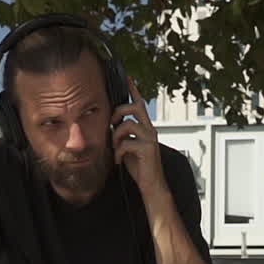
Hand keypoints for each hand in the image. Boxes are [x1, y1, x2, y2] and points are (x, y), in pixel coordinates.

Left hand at [111, 77, 166, 197]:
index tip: (128, 77)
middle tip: (112, 123)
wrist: (151, 185)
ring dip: (116, 136)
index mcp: (146, 128)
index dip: (134, 90)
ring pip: (128, 124)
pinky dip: (118, 152)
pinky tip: (118, 160)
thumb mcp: (128, 147)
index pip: (140, 104)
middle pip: (136, 106)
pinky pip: (126, 142)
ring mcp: (150, 138)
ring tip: (115, 149)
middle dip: (120, 110)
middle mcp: (150, 130)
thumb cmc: (140, 167)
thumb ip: (123, 134)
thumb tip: (112, 125)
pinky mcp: (147, 149)